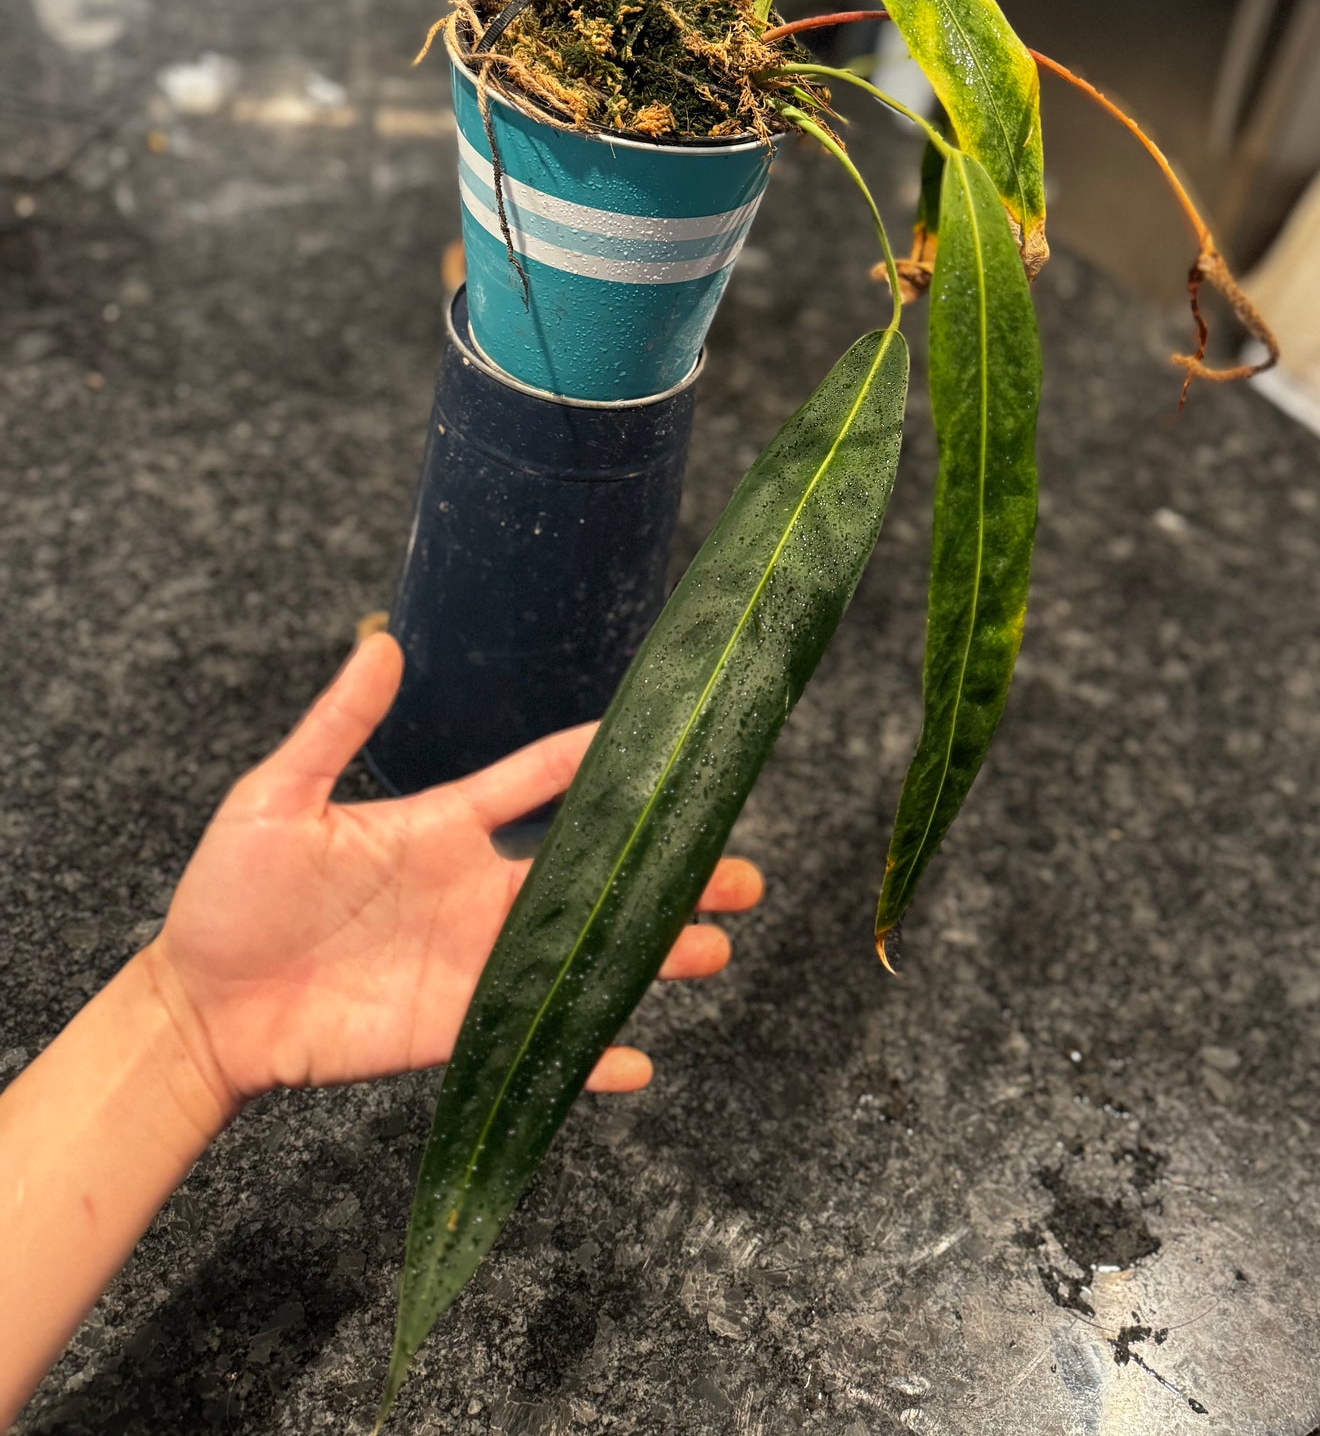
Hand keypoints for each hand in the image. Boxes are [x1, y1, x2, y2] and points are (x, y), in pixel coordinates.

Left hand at [145, 634, 762, 1115]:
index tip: (668, 742)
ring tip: (716, 949)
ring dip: (651, 953)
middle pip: (592, 873)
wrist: (199, 1005)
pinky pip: (535, 1038)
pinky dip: (587, 1052)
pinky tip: (634, 1057)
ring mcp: (472, 963)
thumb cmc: (231, 891)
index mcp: (443, 825)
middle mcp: (475, 891)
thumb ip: (336, 725)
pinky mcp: (454, 1031)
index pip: (542, 781)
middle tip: (741, 870)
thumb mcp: (278, 796)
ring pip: (583, 953)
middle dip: (667, 870)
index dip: (601, 759)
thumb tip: (383, 641)